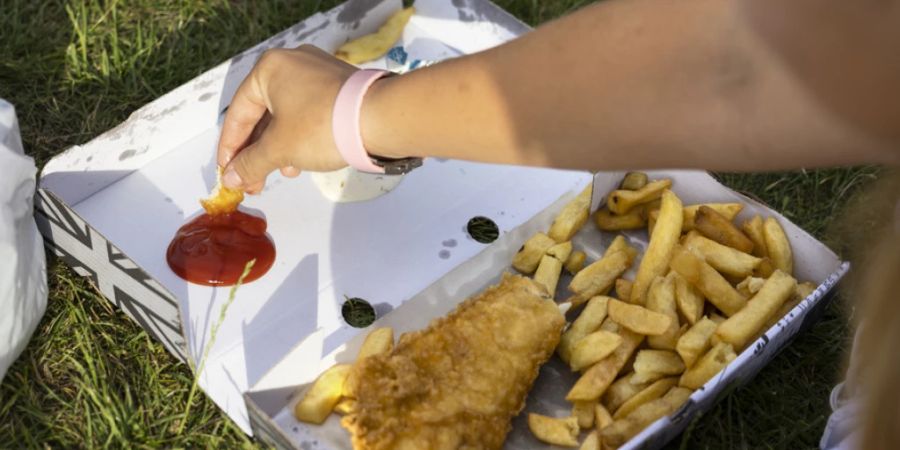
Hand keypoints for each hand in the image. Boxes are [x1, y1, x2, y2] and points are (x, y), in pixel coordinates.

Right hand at [217, 45, 356, 192]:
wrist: (380, 119)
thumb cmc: (321, 128)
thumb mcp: (279, 149)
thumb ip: (251, 163)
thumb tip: (232, 178)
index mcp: (270, 69)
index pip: (239, 112)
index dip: (230, 147)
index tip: (227, 172)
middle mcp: (293, 63)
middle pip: (263, 114)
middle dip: (257, 152)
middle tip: (252, 182)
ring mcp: (319, 73)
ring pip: (287, 115)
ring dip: (279, 148)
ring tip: (283, 173)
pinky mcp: (339, 87)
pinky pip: (309, 113)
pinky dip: (300, 136)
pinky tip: (303, 161)